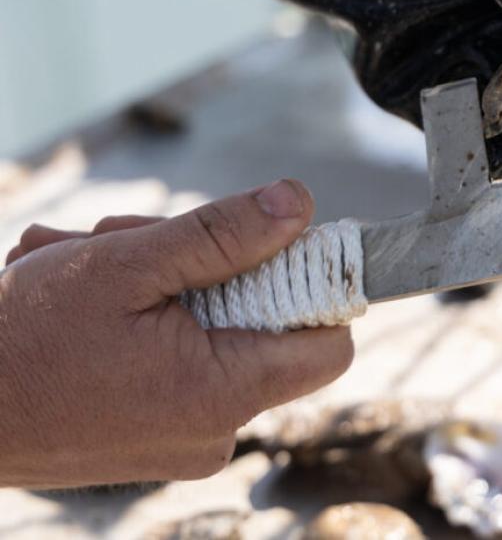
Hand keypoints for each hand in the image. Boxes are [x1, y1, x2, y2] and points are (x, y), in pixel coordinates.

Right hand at [0, 180, 352, 488]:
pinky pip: (177, 360)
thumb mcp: (127, 264)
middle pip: (262, 322)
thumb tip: (299, 206)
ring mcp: (182, 438)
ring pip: (211, 329)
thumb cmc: (18, 340)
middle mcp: (214, 430)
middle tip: (134, 239)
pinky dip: (142, 320)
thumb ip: (222, 234)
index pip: (330, 344)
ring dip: (161, 283)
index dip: (314, 287)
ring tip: (87, 267)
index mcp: (223, 392)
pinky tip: (83, 302)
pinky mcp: (151, 435)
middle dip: (208, 267)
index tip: (275, 244)